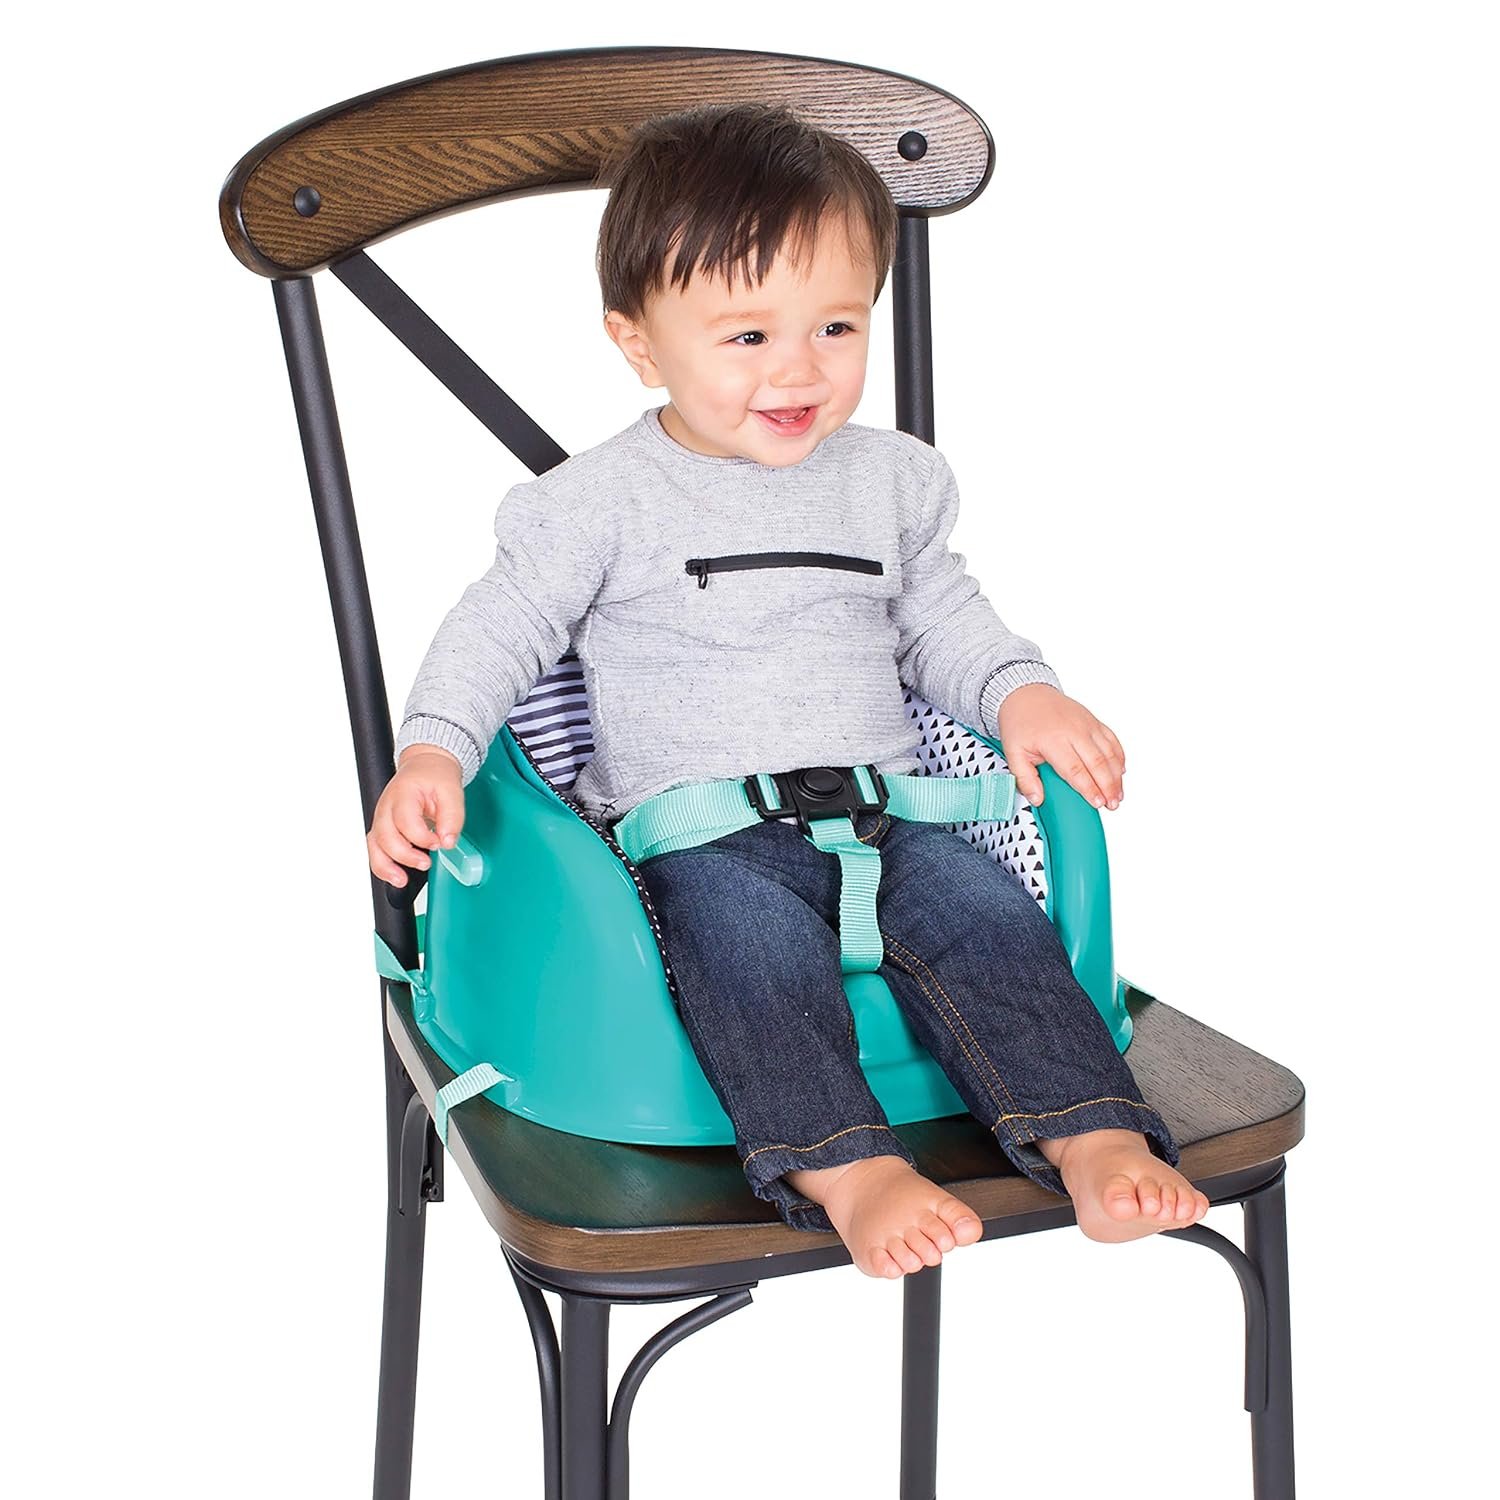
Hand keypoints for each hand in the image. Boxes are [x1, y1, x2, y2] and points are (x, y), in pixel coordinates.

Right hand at [367, 746, 465, 886]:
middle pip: (385, 837)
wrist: (425, 765)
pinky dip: (383, 864)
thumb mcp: (452, 791)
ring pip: (374, 846)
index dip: (422, 838)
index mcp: (403, 794)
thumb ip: (453, 817)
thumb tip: (448, 841)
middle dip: (405, 855)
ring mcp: (382, 818)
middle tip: (426, 863)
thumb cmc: (435, 775)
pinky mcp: (383, 828)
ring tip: (401, 880)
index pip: (405, 822)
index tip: (439, 843)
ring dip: (386, 866)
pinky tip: (396, 875)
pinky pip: (376, 849)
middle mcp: (387, 807)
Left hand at [995, 684, 1124, 810]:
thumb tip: (1037, 800)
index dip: (1089, 788)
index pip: (1075, 769)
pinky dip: (1119, 756)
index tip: (1097, 803)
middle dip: (1108, 786)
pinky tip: (1121, 771)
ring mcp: (1087, 724)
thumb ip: (1024, 778)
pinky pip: (1112, 739)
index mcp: (1053, 740)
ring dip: (1116, 775)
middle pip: (1097, 762)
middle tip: (1112, 804)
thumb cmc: (1020, 722)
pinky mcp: (1093, 721)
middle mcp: (1074, 731)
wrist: (1026, 693)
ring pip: (1109, 752)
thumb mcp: (1013, 752)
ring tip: (1118, 795)